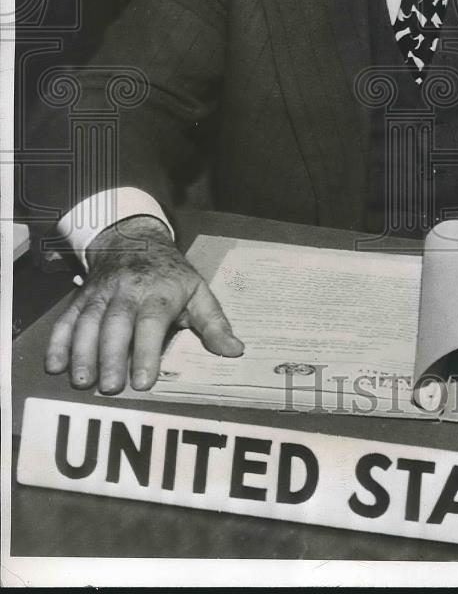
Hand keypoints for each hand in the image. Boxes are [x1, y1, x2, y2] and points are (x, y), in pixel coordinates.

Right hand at [45, 216, 243, 392]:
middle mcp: (128, 291)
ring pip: (88, 321)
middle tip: (109, 387)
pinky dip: (59, 340)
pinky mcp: (82, 296)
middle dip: (110, 356)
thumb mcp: (198, 291)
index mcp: (160, 293)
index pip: (151, 322)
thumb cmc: (172, 274)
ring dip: (82, 351)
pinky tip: (55, 364)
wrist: (136, 239)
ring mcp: (102, 292)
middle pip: (116, 323)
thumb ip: (214, 324)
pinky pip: (67, 318)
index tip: (142, 382)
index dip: (146, 352)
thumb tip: (234, 350)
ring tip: (81, 381)